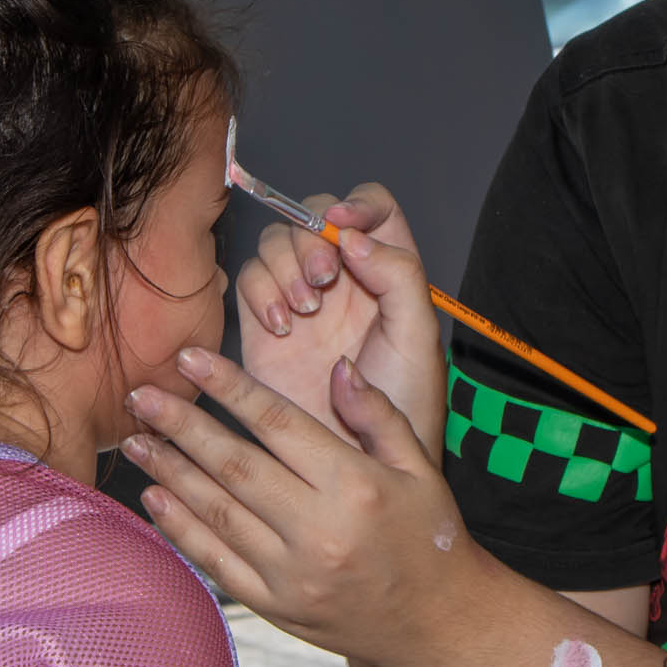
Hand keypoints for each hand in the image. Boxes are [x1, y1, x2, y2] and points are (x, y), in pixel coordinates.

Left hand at [124, 348, 484, 666]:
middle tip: (140, 394)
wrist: (439, 624)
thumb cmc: (431, 537)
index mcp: (354, 485)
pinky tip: (154, 501)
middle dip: (180, 425)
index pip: (277, 422)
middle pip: (233, 465)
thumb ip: (377, 414)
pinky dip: (180, 531)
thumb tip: (337, 366)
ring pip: (216, 512)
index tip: (190, 357)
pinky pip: (216, 562)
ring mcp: (291, 574)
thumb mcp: (420, 466)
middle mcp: (318, 529)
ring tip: (136, 442)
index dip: (228, 386)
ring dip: (170, 474)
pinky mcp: (275, 607)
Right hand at [235, 184, 442, 455]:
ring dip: (285, 265)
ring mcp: (302, 298)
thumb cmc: (403, 406)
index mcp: (388, 273)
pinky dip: (259, 292)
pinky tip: (280, 328)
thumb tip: (353, 234)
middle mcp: (345, 278)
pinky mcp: (264, 324)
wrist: (360, 463)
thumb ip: (399, 277)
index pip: (375, 209)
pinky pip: (249, 280)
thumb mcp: (417, 338)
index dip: (358, 204)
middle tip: (322, 281)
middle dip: (312, 238)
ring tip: (303, 310)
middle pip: (316, 217)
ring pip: (278, 243)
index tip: (343, 223)